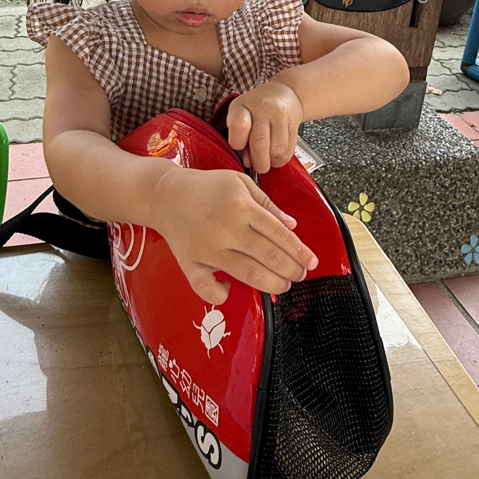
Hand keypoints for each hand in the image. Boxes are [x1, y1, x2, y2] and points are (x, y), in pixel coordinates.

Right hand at [150, 165, 316, 304]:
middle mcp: (227, 229)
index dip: (299, 251)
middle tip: (300, 275)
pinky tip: (231, 290)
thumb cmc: (206, 187)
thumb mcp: (241, 184)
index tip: (311, 261)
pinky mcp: (191, 264)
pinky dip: (221, 294)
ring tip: (283, 285)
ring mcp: (209, 249)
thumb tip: (292, 226)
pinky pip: (207, 288)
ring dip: (271, 284)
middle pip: (269, 256)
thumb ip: (268, 204)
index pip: (279, 234)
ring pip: (248, 274)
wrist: (166, 194)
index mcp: (241, 207)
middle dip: (291, 270)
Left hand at [226, 82, 303, 174]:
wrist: (282, 93)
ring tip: (267, 158)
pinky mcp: (294, 123)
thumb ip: (238, 138)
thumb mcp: (239, 115)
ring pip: (277, 151)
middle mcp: (262, 108)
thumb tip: (249, 162)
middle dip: (258, 163)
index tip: (240, 146)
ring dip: (271, 162)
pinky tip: (276, 154)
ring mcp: (280, 115)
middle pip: (260, 144)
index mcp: (242, 106)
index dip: (237, 143)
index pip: (238, 126)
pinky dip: (281, 159)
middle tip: (257, 166)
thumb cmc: (255, 107)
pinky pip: (289, 150)